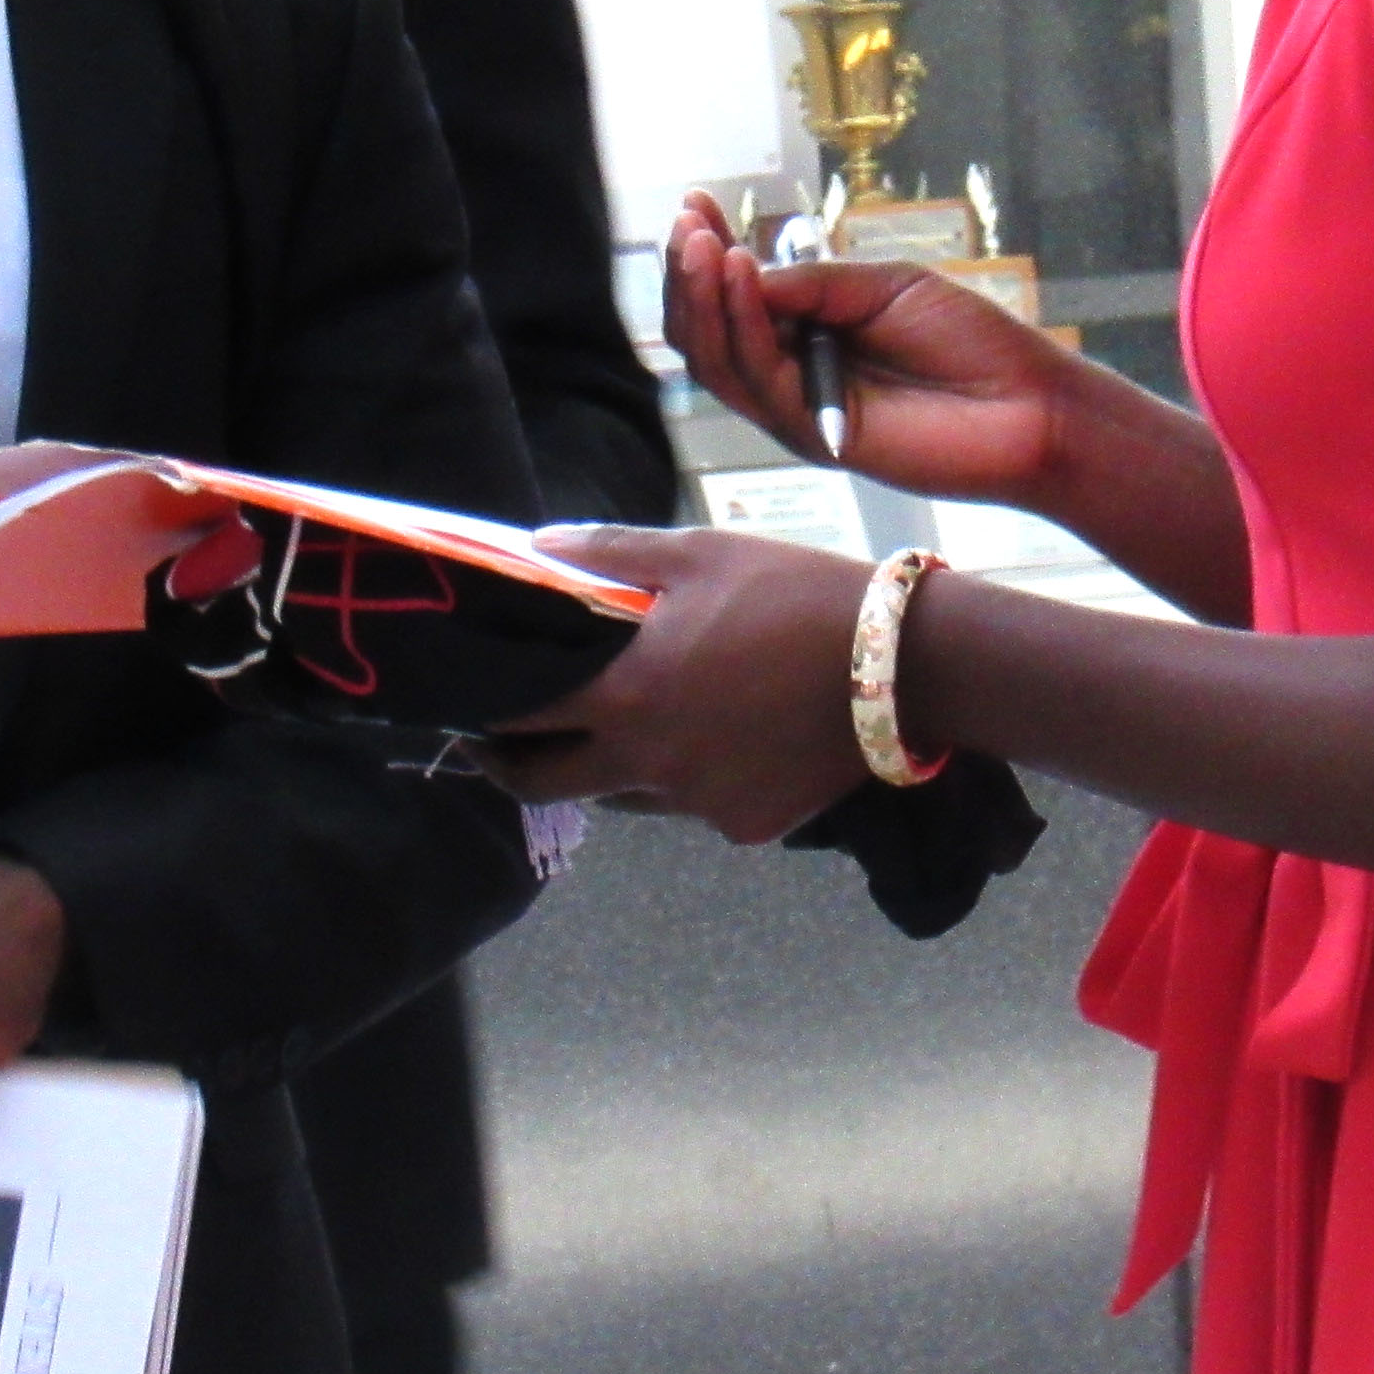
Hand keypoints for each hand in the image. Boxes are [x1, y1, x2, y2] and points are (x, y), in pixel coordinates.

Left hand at [491, 524, 886, 848]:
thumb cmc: (795, 594)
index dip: (485, 713)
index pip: (519, 720)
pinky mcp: (747, 826)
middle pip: (548, 785)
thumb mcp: (701, 553)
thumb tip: (539, 547)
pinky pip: (697, 804)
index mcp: (627, 695)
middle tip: (514, 739)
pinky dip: (694, 775)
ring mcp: (698, 804)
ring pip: (626, 794)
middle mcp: (650, 764)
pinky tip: (728, 733)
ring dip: (615, 764)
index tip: (469, 705)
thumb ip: (612, 553)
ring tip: (644, 716)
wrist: (903, 664)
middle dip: (517, 765)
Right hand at [661, 188, 1077, 501]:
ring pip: (718, 361)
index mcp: (807, 335)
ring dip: (704, 297)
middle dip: (689, 275)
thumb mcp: (885, 287)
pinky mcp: (813, 438)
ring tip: (703, 243)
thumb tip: (737, 270)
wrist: (1030, 405)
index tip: (694, 202)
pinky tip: (742, 277)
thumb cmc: (970, 342)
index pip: (735, 297)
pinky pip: (759, 381)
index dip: (708, 253)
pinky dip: (742, 327)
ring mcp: (797, 409)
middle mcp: (791, 375)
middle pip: (709, 333)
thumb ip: (813, 285)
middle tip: (687, 223)